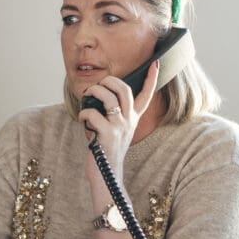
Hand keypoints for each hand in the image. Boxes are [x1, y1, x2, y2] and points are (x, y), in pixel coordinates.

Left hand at [78, 61, 159, 177]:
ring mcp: (119, 127)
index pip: (146, 95)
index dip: (152, 79)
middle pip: (125, 90)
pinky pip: (93, 113)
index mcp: (133, 119)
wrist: (107, 175)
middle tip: (99, 84)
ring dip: (94, 91)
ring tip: (87, 95)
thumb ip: (113, 113)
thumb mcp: (117, 130)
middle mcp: (129, 121)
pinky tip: (83, 118)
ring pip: (109, 97)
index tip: (156, 63)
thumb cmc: (107, 150)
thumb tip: (99, 94)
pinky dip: (84, 112)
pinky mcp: (107, 134)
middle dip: (110, 80)